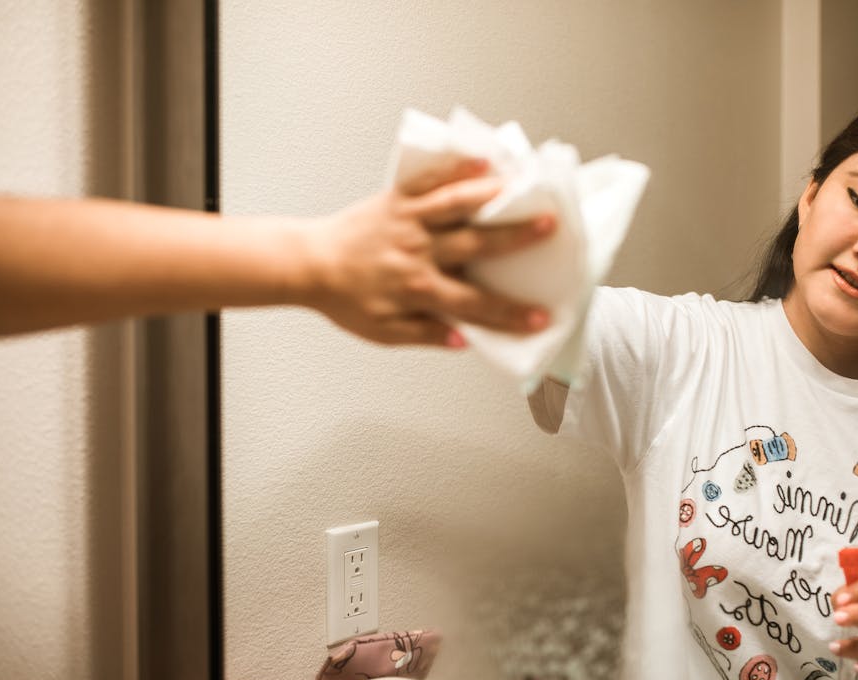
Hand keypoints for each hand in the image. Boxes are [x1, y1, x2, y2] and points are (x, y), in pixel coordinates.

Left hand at [300, 157, 555, 345]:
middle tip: (550, 227)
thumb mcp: (384, 331)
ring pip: (456, 205)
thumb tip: (464, 340)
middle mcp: (418, 251)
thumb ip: (426, 334)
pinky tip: (482, 160)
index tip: (540, 318)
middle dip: (515, 237)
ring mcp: (408, 220)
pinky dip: (456, 169)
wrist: (307, 264)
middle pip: (475, 244)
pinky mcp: (396, 198)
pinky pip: (430, 181)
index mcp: (418, 288)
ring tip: (523, 185)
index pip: (474, 304)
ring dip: (493, 196)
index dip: (509, 314)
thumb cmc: (345, 299)